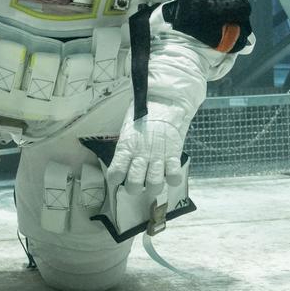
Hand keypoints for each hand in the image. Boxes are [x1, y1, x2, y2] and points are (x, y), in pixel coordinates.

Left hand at [105, 100, 188, 229]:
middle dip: (134, 189)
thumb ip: (126, 148)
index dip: (115, 179)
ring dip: (153, 187)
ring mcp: (158, 156)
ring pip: (154, 184)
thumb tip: (123, 163)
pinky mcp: (173, 154)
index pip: (116, 173)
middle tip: (137, 184)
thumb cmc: (143, 114)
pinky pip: (174, 176)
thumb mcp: (128, 129)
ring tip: (153, 183)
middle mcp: (141, 155)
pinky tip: (169, 174)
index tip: (118, 178)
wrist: (164, 101)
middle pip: (135, 185)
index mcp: (126, 146)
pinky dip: (172, 179)